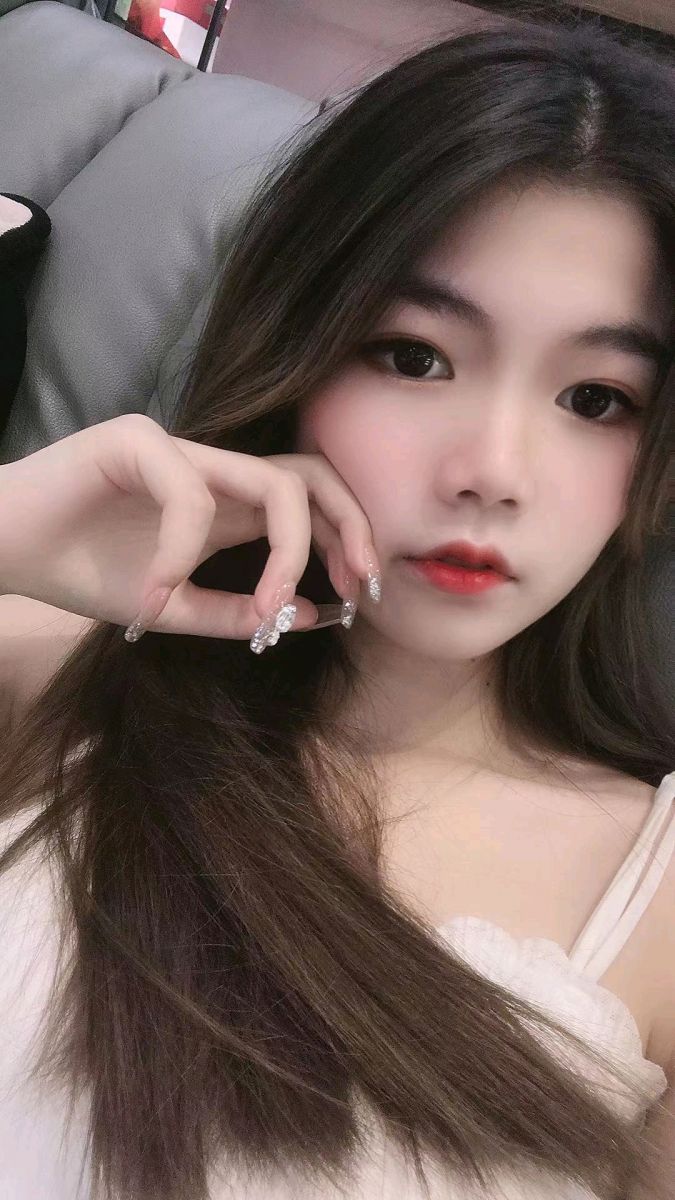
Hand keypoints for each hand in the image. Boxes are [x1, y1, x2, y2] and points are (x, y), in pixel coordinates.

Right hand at [0, 414, 380, 647]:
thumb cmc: (79, 570)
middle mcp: (211, 471)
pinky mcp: (134, 440)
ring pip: (270, 478)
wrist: (0, 548)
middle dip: (349, 526)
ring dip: (285, 549)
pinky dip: (184, 550)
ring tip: (265, 605)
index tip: (354, 596)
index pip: (308, 501)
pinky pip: (190, 494)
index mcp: (224, 506)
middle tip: (357, 582)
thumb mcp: (170, 609)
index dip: (346, 539)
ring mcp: (177, 450)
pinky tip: (157, 593)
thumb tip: (309, 617)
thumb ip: (233, 615)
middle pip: (310, 474)